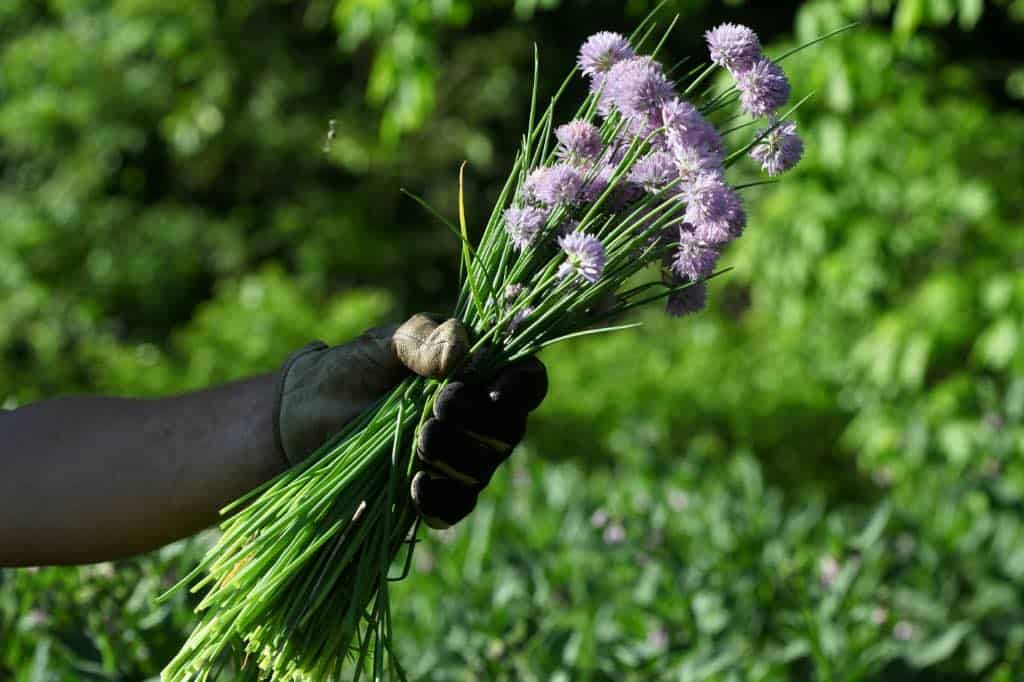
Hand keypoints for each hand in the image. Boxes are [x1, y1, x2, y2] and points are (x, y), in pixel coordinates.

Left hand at [274, 314, 547, 528]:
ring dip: (457, 458)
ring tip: (420, 442)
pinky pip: (456, 506)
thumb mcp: (379, 344)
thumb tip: (462, 351)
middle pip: (510, 428)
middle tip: (437, 410)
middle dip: (478, 423)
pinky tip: (416, 487)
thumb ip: (420, 339)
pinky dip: (441, 499)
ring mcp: (457, 460)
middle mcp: (478, 419)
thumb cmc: (349, 370)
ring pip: (485, 469)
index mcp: (477, 373)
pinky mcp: (433, 494)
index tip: (493, 391)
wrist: (303, 418)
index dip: (522, 387)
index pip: (527, 380)